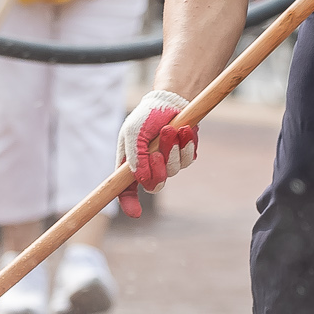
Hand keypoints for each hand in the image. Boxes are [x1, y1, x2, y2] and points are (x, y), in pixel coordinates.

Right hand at [115, 89, 194, 217]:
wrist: (171, 101)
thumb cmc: (147, 116)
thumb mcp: (133, 132)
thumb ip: (135, 156)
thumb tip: (139, 179)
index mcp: (131, 163)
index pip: (126, 189)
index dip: (129, 202)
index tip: (135, 213)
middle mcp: (149, 167)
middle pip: (154, 185)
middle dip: (157, 169)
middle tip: (156, 152)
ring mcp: (167, 163)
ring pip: (173, 171)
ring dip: (172, 150)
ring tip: (170, 129)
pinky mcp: (183, 156)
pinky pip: (187, 160)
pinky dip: (186, 145)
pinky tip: (185, 130)